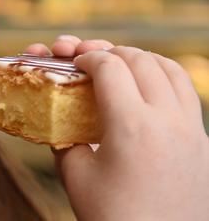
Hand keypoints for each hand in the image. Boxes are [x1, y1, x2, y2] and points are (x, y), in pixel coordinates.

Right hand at [26, 37, 208, 219]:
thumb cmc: (110, 216)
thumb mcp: (74, 173)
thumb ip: (66, 134)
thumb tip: (60, 112)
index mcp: (131, 126)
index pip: (109, 67)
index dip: (86, 57)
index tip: (72, 61)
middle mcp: (167, 121)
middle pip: (140, 60)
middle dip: (111, 51)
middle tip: (90, 57)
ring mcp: (191, 130)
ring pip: (171, 69)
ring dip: (142, 58)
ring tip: (120, 63)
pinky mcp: (202, 142)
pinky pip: (187, 93)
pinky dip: (165, 78)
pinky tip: (147, 88)